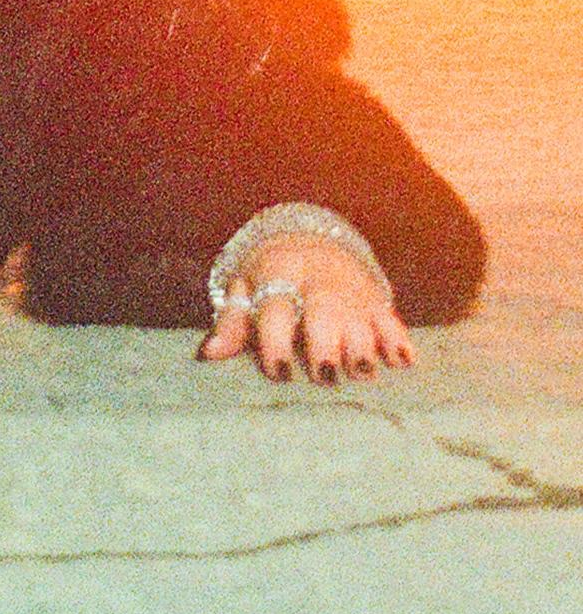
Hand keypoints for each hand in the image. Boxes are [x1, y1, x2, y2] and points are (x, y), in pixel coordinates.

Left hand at [197, 235, 416, 384]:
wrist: (310, 237)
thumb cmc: (270, 275)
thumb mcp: (246, 289)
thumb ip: (232, 323)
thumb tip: (209, 354)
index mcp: (278, 274)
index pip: (276, 307)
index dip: (276, 341)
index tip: (279, 373)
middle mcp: (316, 280)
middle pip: (324, 309)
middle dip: (326, 343)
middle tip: (326, 376)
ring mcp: (349, 288)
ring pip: (359, 314)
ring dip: (364, 345)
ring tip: (364, 373)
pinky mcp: (375, 297)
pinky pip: (391, 316)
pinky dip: (398, 338)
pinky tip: (404, 361)